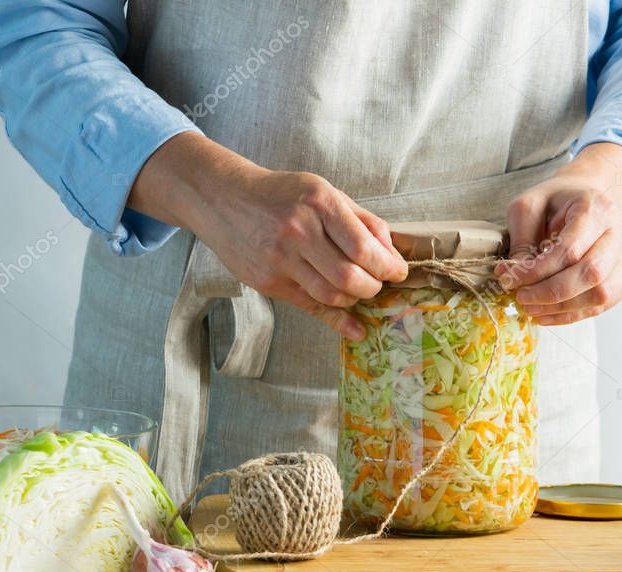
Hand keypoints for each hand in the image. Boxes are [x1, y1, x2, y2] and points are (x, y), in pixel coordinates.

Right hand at [128, 133, 407, 339]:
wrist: (224, 199)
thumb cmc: (282, 194)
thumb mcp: (323, 192)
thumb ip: (361, 219)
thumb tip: (392, 252)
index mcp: (319, 202)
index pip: (363, 247)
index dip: (388, 266)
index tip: (398, 272)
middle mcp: (298, 230)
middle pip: (350, 276)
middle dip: (374, 286)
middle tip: (379, 284)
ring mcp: (280, 258)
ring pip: (331, 295)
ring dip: (356, 300)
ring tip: (361, 292)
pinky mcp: (268, 281)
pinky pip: (310, 306)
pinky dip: (338, 320)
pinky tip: (356, 328)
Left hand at [496, 142, 621, 324]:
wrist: (586, 198)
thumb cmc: (555, 202)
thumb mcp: (528, 208)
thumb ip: (521, 240)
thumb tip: (511, 276)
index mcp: (596, 208)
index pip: (570, 249)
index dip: (537, 271)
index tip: (510, 280)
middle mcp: (620, 232)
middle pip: (591, 274)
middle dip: (550, 293)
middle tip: (520, 299)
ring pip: (600, 294)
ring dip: (561, 308)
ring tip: (531, 308)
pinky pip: (603, 304)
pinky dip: (572, 314)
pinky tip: (547, 313)